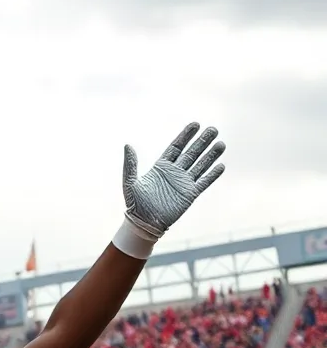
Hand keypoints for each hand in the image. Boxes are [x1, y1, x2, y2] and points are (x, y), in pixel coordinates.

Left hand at [122, 122, 225, 240]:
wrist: (143, 223)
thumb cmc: (135, 204)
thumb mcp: (130, 182)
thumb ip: (130, 164)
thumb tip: (127, 145)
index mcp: (161, 167)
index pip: (176, 147)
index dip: (186, 136)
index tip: (195, 124)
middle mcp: (174, 172)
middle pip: (191, 153)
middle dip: (202, 141)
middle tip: (213, 129)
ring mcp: (183, 183)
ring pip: (200, 165)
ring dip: (210, 155)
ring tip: (221, 144)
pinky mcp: (190, 194)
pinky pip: (203, 182)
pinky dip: (212, 175)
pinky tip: (221, 165)